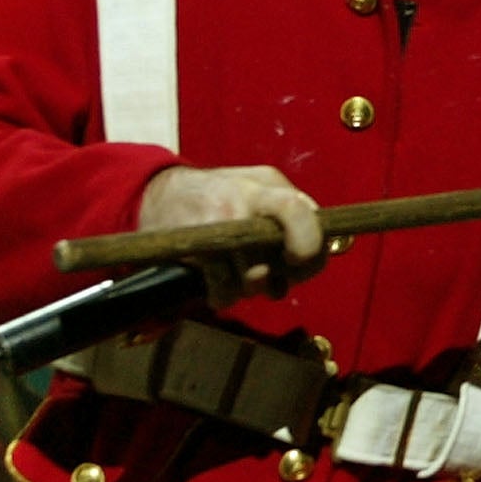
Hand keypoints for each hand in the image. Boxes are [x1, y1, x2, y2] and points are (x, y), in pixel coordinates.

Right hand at [138, 164, 326, 304]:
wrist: (156, 194)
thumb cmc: (217, 195)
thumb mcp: (256, 186)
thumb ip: (291, 210)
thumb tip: (323, 249)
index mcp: (265, 186)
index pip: (298, 210)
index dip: (308, 242)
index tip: (300, 260)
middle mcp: (242, 202)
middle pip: (277, 256)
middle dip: (279, 276)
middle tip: (271, 276)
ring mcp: (218, 226)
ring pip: (253, 279)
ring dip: (249, 287)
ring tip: (237, 272)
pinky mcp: (196, 249)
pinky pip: (224, 289)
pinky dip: (225, 295)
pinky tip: (217, 281)